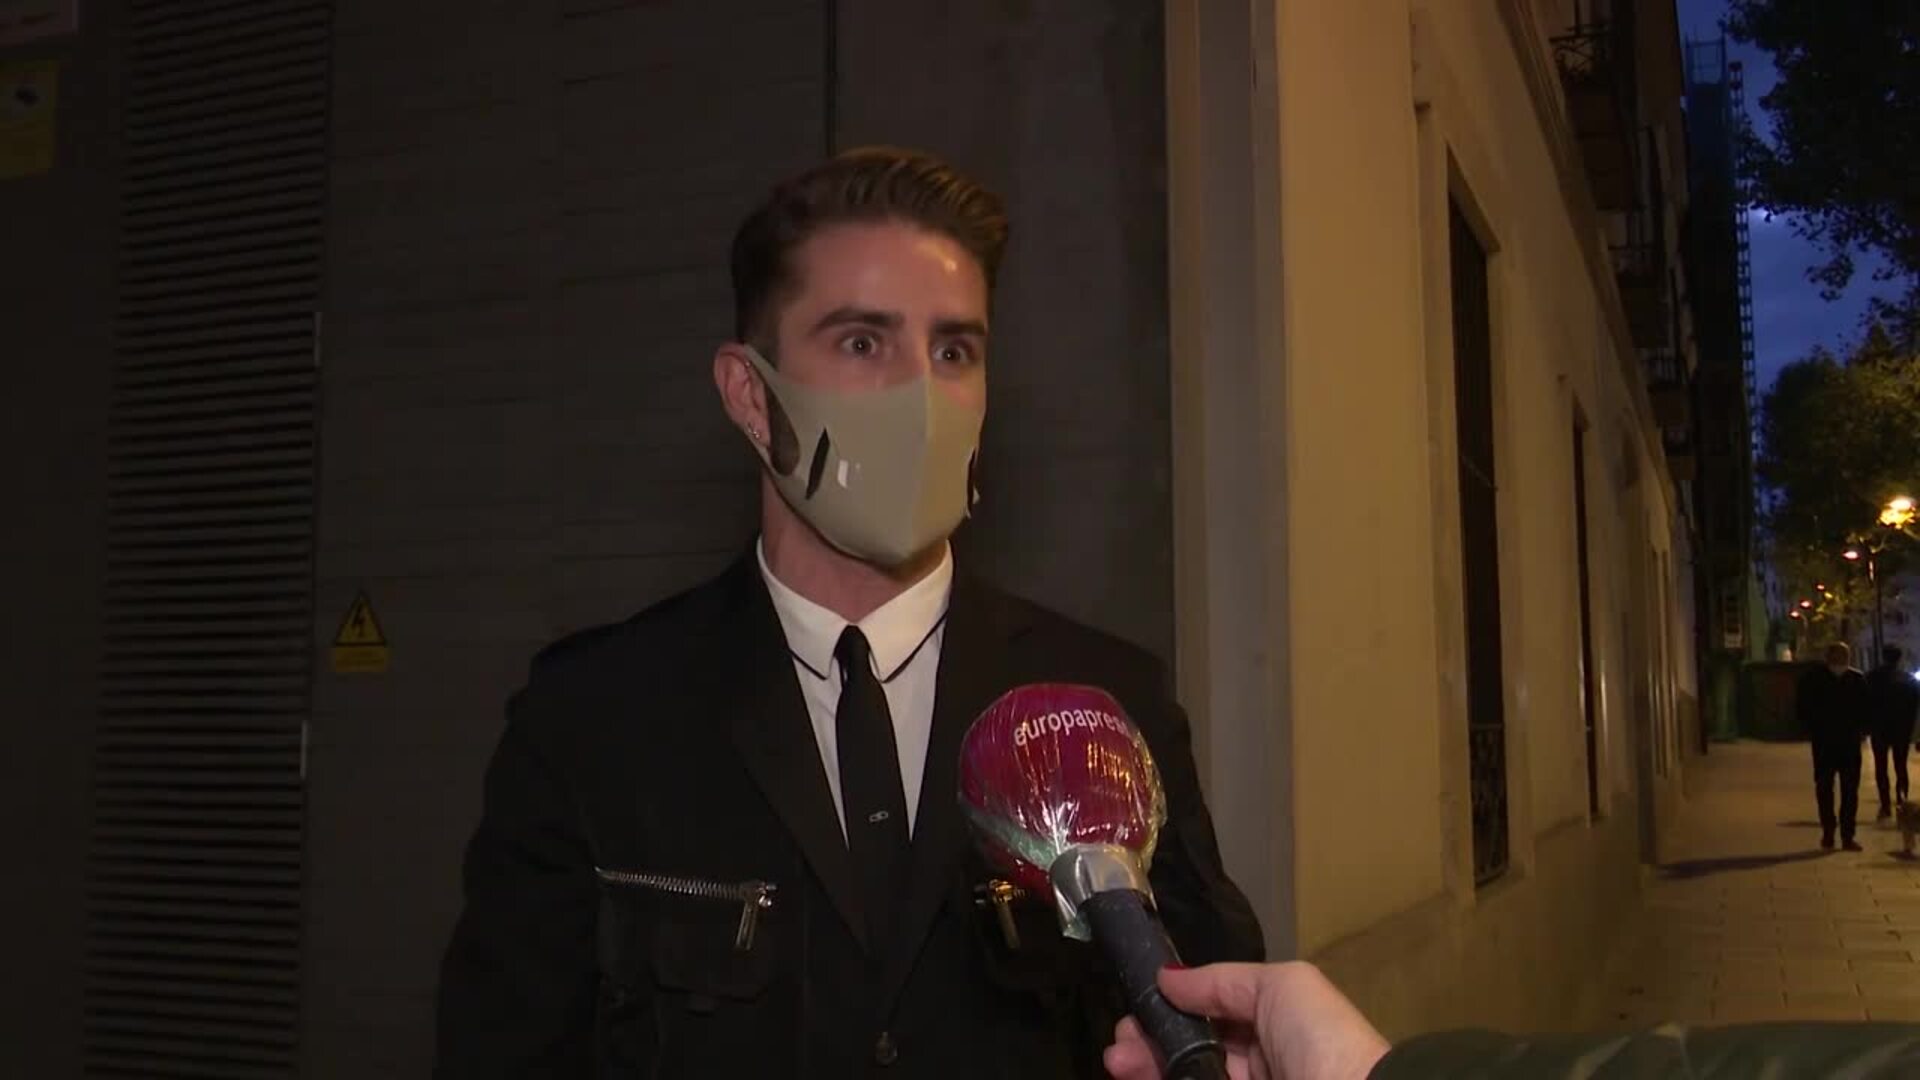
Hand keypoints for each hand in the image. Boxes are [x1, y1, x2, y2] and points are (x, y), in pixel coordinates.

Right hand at [1104, 962, 1389, 1079]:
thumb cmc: (1321, 1041)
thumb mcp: (1280, 987)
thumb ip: (1219, 981)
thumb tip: (1166, 977)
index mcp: (1270, 1028)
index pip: (1208, 1019)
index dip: (1169, 1012)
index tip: (1135, 1011)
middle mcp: (1253, 1066)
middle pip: (1188, 1052)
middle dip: (1147, 1042)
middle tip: (1119, 1045)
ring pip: (1183, 1076)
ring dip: (1145, 1067)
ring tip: (1118, 1063)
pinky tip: (1136, 1075)